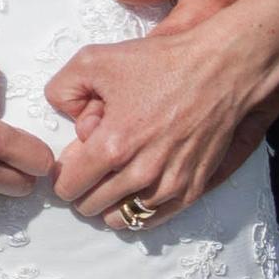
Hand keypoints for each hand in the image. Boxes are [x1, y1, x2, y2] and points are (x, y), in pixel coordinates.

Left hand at [45, 24, 278, 229]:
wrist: (219, 68)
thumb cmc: (160, 61)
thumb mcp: (95, 59)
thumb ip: (62, 87)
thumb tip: (59, 112)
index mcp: (113, 145)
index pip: (69, 187)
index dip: (62, 175)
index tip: (69, 162)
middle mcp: (140, 173)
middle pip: (91, 205)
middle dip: (83, 188)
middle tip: (90, 165)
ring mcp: (168, 185)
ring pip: (120, 218)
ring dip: (108, 203)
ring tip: (110, 179)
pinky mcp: (191, 189)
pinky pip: (153, 220)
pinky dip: (137, 212)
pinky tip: (133, 192)